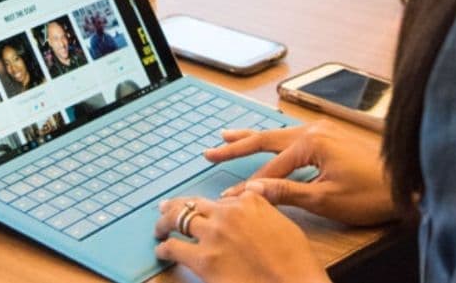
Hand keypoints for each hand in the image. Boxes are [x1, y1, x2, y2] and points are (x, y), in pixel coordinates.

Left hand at [153, 192, 328, 282]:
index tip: (203, 209)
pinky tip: (162, 250)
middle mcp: (228, 213)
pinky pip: (174, 247)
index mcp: (250, 202)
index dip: (210, 206)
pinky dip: (164, 248)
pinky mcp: (203, 259)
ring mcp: (213, 235)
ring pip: (178, 219)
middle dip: (177, 205)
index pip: (222, 198)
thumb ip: (265, 206)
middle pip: (194, 203)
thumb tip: (253, 193)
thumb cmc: (296, 261)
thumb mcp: (285, 224)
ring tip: (159, 228)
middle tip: (166, 209)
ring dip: (165, 223)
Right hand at [205, 123, 398, 226]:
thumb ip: (287, 193)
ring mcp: (324, 131)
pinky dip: (274, 139)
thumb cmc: (371, 194)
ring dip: (253, 137)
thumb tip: (254, 192)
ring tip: (229, 135)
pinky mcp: (332, 138)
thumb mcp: (325, 199)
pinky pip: (293, 136)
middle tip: (211, 150)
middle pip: (267, 138)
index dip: (247, 185)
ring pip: (279, 134)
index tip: (227, 198)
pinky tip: (269, 140)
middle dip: (237, 145)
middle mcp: (314, 130)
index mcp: (311, 142)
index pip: (269, 167)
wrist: (406, 186)